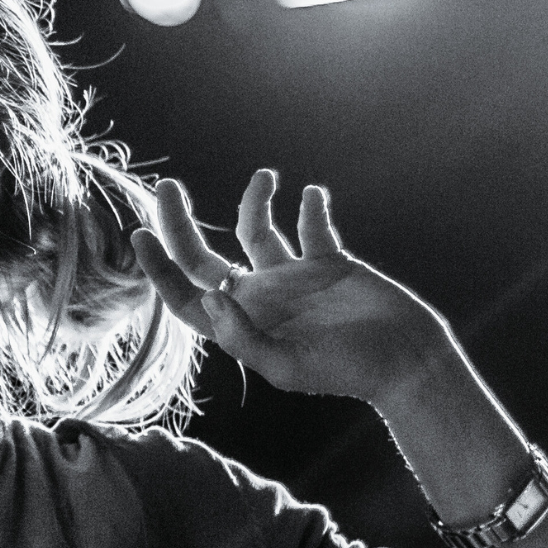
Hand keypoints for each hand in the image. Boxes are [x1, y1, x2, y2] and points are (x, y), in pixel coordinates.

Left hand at [131, 169, 454, 404]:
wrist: (406, 361)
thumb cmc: (347, 371)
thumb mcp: (288, 365)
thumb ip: (244, 336)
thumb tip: (210, 297)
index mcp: (242, 325)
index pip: (187, 296)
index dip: (160, 269)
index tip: (140, 234)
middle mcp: (261, 299)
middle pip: (206, 257)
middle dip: (181, 225)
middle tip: (167, 188)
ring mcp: (294, 280)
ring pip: (257, 232)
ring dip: (254, 202)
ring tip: (265, 176)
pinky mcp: (330, 264)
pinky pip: (313, 228)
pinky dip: (311, 207)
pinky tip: (311, 196)